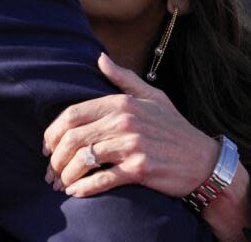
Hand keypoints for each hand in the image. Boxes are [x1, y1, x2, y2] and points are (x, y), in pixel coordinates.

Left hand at [43, 53, 218, 197]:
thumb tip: (99, 58)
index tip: (46, 146)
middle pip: (74, 137)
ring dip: (66, 174)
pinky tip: (76, 192)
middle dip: (55, 156)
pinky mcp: (139, 169)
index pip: (73, 114)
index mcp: (122, 103)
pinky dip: (84, 188)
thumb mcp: (151, 96)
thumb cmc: (174, 127)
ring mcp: (132, 145)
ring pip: (84, 159)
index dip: (53, 131)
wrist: (203, 161)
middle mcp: (124, 121)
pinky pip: (103, 179)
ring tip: (59, 183)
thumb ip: (123, 78)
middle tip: (49, 170)